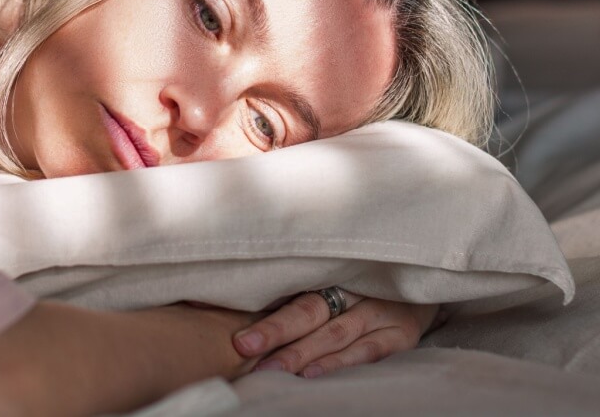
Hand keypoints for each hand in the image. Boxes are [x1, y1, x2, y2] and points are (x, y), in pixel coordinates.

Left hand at [230, 291, 437, 378]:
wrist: (424, 279)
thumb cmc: (361, 279)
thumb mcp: (329, 273)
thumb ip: (287, 286)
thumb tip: (219, 299)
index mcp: (330, 269)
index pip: (291, 288)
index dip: (264, 309)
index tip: (233, 330)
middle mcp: (355, 287)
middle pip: (308, 310)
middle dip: (275, 331)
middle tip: (243, 347)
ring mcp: (380, 311)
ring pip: (334, 334)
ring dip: (301, 354)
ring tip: (271, 370)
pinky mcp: (401, 334)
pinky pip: (366, 351)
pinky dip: (338, 363)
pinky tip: (313, 374)